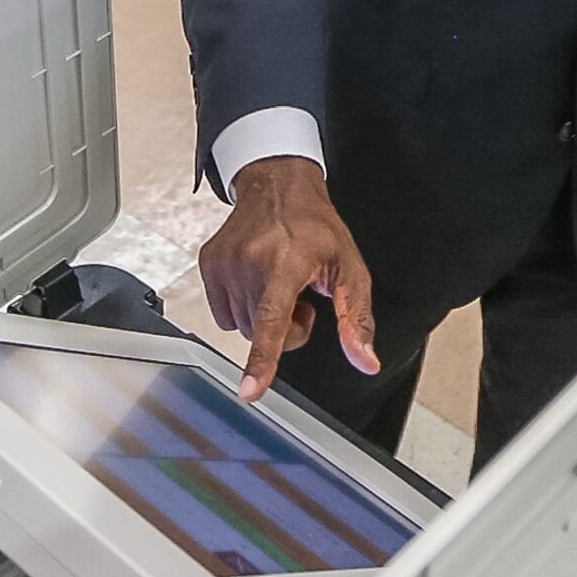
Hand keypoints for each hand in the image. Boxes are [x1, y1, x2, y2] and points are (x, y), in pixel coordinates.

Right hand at [201, 157, 378, 400]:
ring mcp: (224, 262)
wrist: (278, 186)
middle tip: (299, 297)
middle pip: (261, 333)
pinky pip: (223, 314)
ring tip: (278, 285)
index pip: (272, 321)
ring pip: (241, 327)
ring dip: (262, 318)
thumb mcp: (349, 269)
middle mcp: (250, 261)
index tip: (249, 390)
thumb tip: (366, 362)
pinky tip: (257, 281)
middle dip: (284, 327)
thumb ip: (357, 320)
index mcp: (287, 262)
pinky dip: (242, 307)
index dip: (262, 361)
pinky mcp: (209, 264)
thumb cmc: (317, 228)